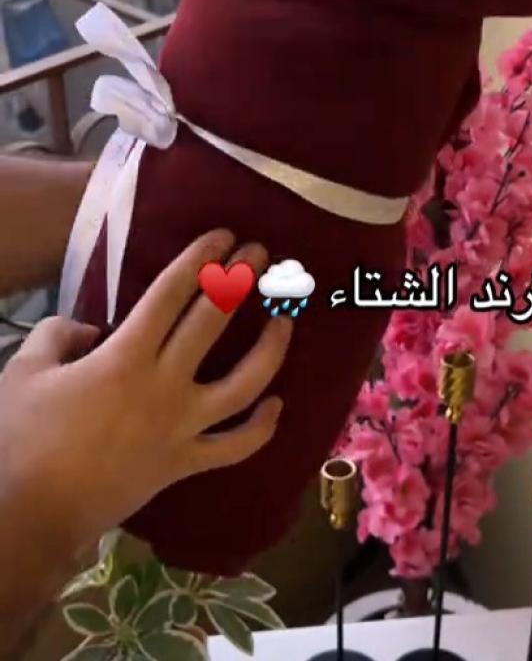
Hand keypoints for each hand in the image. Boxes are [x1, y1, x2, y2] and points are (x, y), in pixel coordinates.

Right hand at [0, 229, 291, 555]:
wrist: (31, 515)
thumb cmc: (22, 440)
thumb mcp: (24, 371)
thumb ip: (59, 334)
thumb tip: (91, 329)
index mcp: (125, 357)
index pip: (172, 294)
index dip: (200, 260)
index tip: (223, 236)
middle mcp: (165, 385)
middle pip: (213, 322)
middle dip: (239, 281)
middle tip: (260, 252)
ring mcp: (182, 427)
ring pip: (244, 383)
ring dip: (270, 348)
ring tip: (285, 319)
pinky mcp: (186, 463)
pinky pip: (235, 446)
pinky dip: (261, 427)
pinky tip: (277, 404)